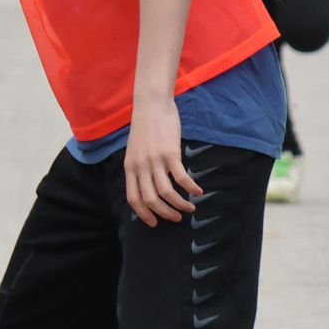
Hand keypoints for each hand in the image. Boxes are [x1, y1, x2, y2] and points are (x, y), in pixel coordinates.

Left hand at [123, 93, 201, 225]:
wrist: (151, 105)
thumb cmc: (145, 127)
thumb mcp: (135, 150)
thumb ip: (139, 167)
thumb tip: (148, 184)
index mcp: (130, 167)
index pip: (133, 198)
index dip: (144, 214)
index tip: (154, 223)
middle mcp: (141, 166)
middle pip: (151, 200)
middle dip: (164, 213)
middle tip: (176, 218)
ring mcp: (155, 160)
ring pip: (166, 192)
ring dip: (179, 205)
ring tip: (190, 208)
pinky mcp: (170, 153)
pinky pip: (181, 178)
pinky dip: (191, 188)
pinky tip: (199, 192)